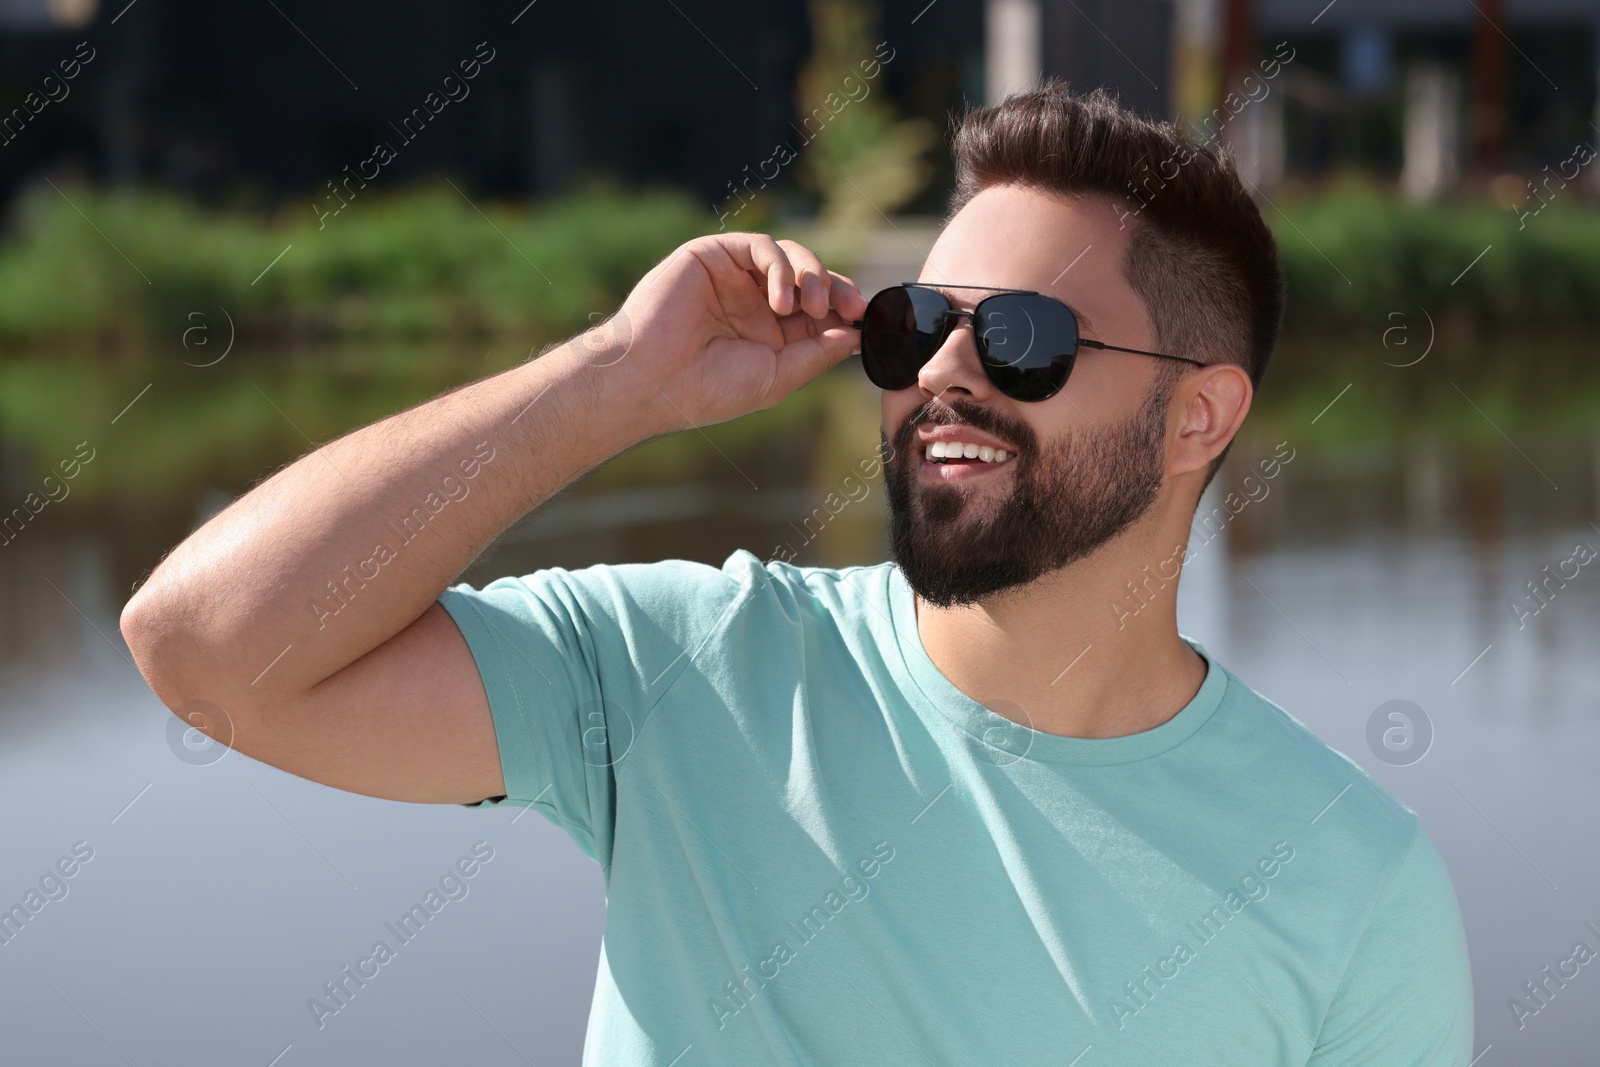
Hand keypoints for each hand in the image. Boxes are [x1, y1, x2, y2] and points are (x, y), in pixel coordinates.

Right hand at [586, 232, 867, 431]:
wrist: (653, 380)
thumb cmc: (707, 389)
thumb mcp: (776, 377)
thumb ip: (817, 354)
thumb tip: (857, 336)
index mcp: (769, 332)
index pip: (820, 310)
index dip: (847, 309)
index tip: (869, 322)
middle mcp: (754, 301)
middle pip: (812, 279)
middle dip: (837, 290)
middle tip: (852, 308)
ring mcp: (734, 276)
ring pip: (792, 257)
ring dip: (812, 277)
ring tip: (808, 308)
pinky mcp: (714, 255)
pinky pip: (761, 247)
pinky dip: (781, 267)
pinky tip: (781, 300)